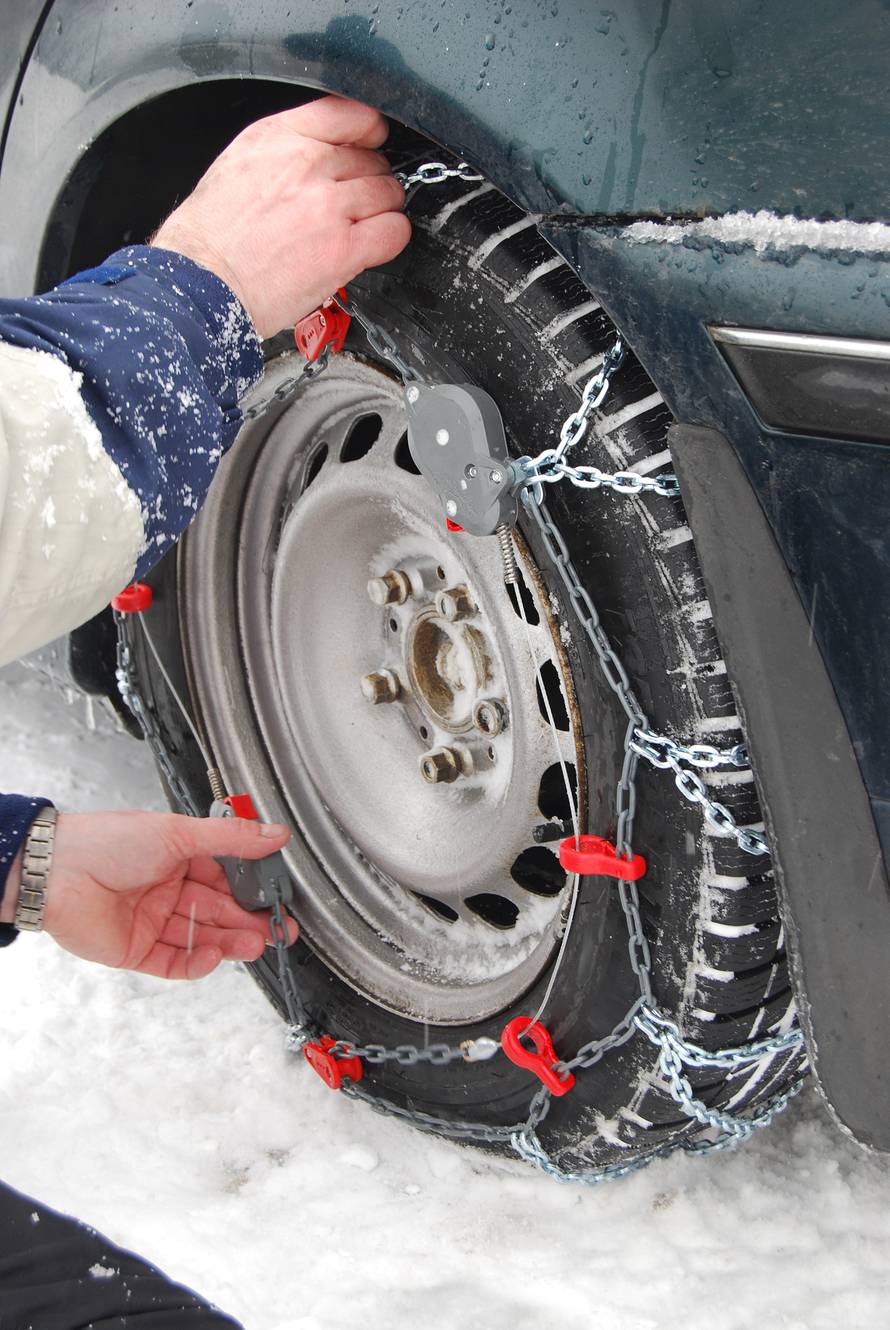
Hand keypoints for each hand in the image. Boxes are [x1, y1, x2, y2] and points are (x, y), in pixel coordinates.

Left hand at [3, 811, 297, 979]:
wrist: (58, 872)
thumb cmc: (108, 841)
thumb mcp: (179, 833)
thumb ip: (231, 838)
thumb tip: (274, 834)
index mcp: (177, 856)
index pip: (226, 876)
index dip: (253, 889)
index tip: (280, 897)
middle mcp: (166, 889)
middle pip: (218, 911)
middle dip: (250, 921)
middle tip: (281, 930)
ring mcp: (152, 921)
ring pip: (201, 937)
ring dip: (231, 942)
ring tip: (257, 943)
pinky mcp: (136, 950)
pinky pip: (174, 962)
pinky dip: (197, 962)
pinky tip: (214, 955)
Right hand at [152, 95, 410, 337]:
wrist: (202, 282)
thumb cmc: (210, 238)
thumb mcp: (238, 165)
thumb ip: (284, 152)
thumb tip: (321, 156)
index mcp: (278, 137)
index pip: (348, 113)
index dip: (366, 133)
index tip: (367, 146)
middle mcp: (307, 163)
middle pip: (372, 158)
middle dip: (367, 181)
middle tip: (350, 206)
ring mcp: (330, 205)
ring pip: (387, 193)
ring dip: (381, 211)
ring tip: (359, 229)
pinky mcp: (344, 247)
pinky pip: (394, 230)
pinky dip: (390, 237)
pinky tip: (372, 246)